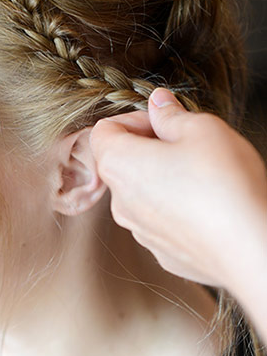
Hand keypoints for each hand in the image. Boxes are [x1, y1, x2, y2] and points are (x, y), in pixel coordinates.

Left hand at [90, 88, 266, 294]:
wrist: (252, 247)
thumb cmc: (225, 185)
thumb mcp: (202, 128)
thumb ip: (171, 114)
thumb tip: (158, 104)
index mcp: (119, 165)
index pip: (103, 131)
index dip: (133, 118)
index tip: (163, 121)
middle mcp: (120, 202)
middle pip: (121, 162)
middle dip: (149, 147)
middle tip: (187, 144)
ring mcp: (140, 231)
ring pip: (141, 193)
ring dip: (163, 178)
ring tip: (202, 174)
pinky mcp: (163, 252)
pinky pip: (161, 219)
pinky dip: (176, 207)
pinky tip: (207, 204)